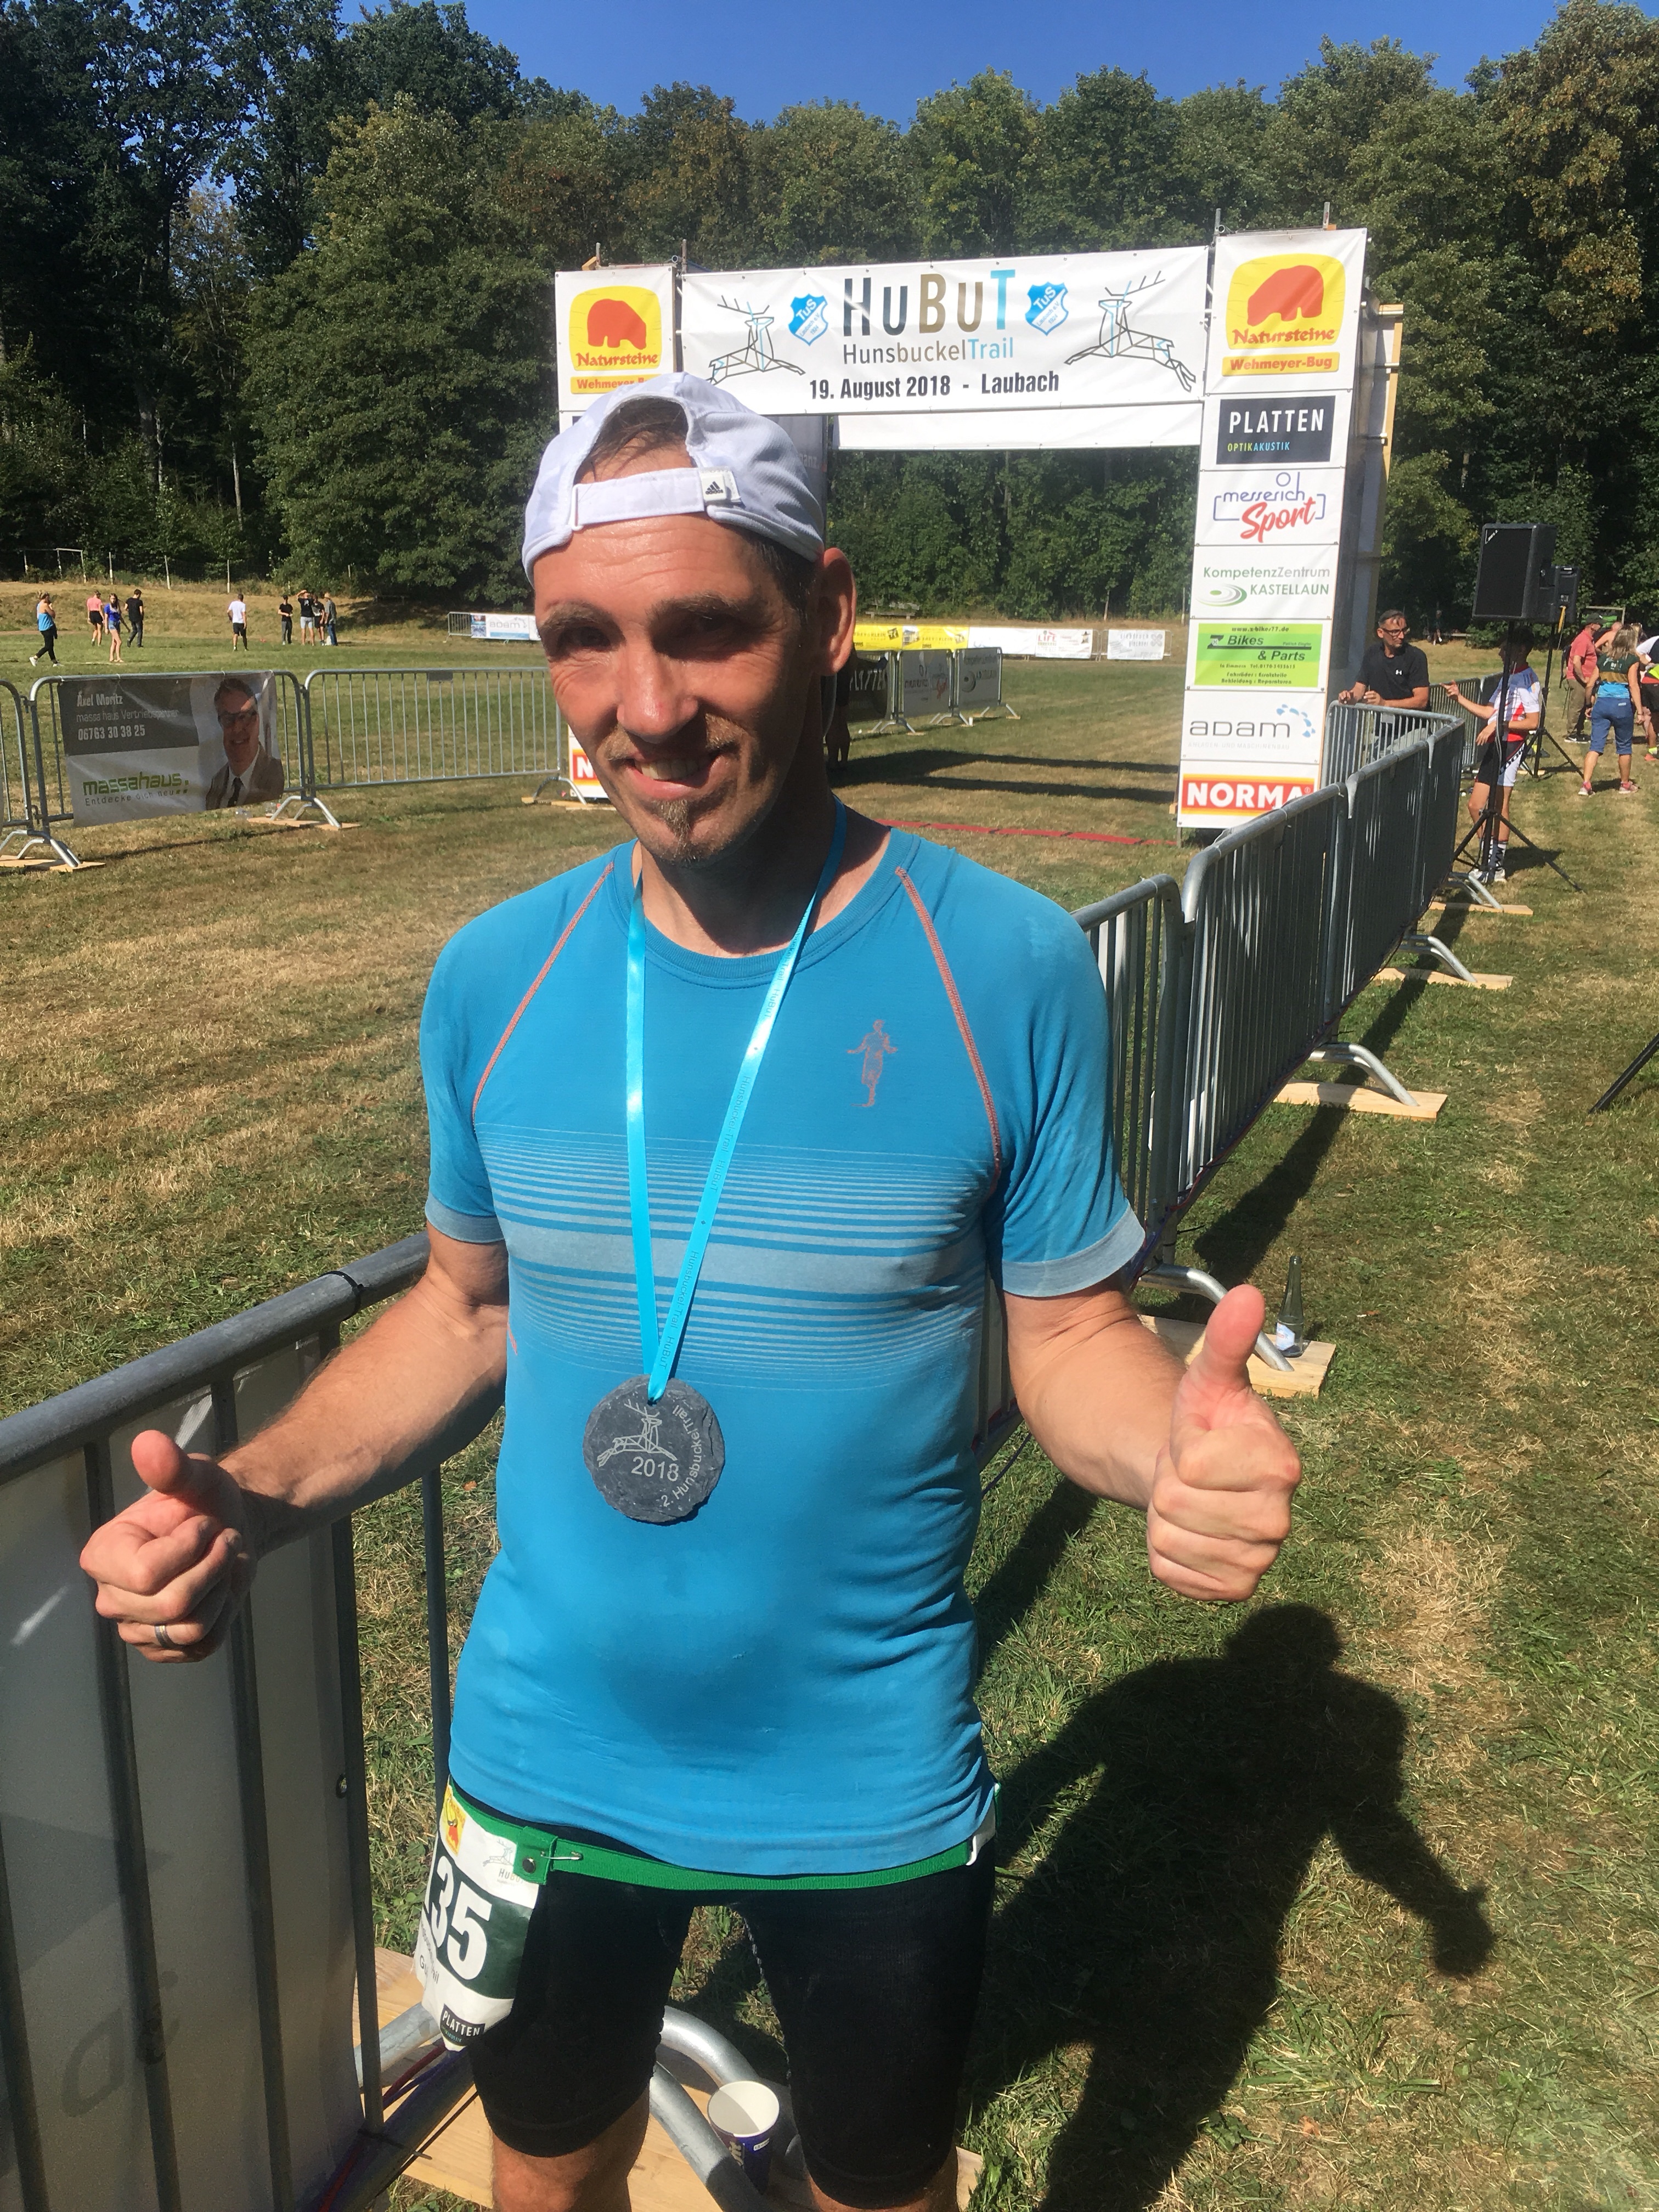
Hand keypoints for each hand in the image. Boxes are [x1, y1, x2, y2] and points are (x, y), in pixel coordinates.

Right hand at [78, 1431, 254, 1661]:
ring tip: (223, 1562)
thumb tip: (148, 1443)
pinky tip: (218, 1590)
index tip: (205, 1525)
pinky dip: (223, 1616)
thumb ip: (171, 1466)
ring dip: (221, 1589)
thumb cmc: (205, 1500)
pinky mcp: (164, 1648)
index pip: (146, 1574)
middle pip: (172, 1605)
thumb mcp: (195, 1476)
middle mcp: (111, 1597)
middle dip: (214, 1567)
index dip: (190, 1549)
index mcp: (102, 1556)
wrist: (228, 1528)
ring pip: (190, 1628)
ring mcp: (135, 1628)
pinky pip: (202, 1645)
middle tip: (226, 1540)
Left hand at [1146, 1287, 1301, 1600]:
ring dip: (1165, 1519)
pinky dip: (1164, 1553)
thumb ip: (1227, 1339)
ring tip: (1189, 1500)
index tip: (1199, 1438)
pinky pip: (1170, 1574)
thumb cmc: (1207, 1423)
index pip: (1193, 1462)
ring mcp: (1258, 1560)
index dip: (1183, 1445)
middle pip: (1177, 1503)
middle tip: (1190, 1474)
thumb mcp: (1208, 1378)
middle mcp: (1280, 1520)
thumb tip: (1248, 1291)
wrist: (1199, 1476)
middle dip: (1170, 1483)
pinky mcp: (1231, 1590)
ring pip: (1172, 1541)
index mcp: (1281, 1466)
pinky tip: (1185, 1533)